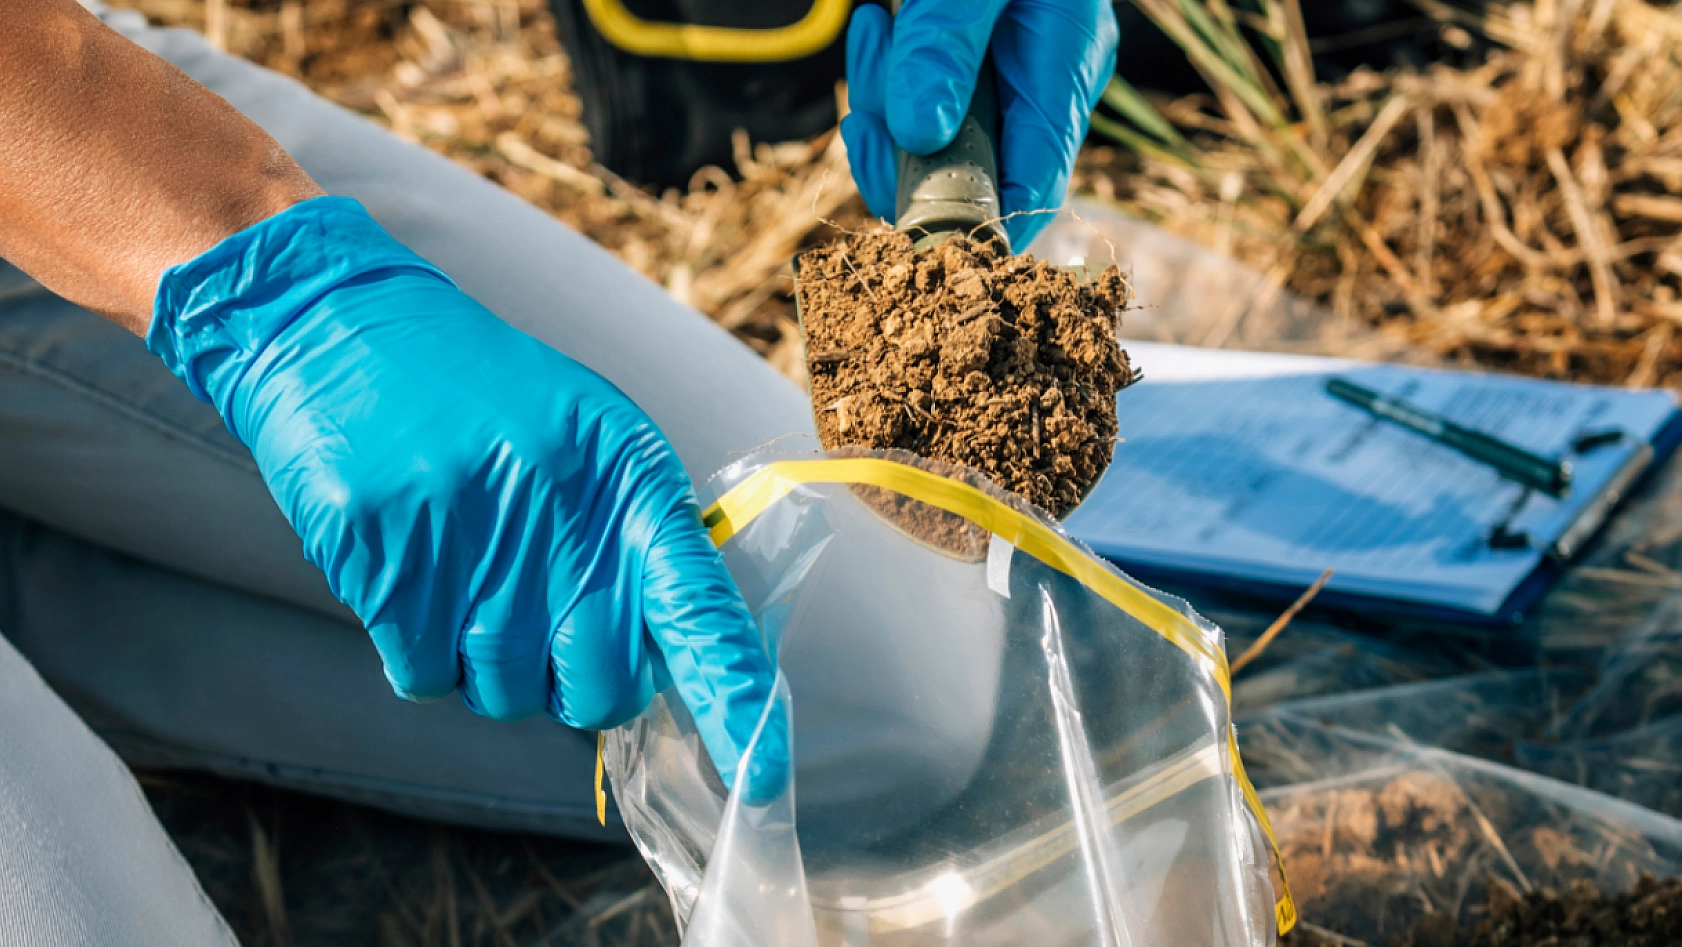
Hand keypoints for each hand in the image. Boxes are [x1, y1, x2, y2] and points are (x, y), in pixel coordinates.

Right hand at [148, 197, 784, 799]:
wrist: (339, 328)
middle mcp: (556, 510)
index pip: (696, 603)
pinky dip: (419, 649)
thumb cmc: (479, 396)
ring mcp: (465, 536)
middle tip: (544, 622)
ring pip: (503, 693)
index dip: (729, 693)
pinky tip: (413, 574)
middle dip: (578, 685)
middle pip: (597, 687)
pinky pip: (422, 675)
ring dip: (487, 663)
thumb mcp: (585, 438)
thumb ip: (630, 540)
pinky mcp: (382, 556)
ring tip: (466, 569)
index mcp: (624, 474)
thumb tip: (663, 664)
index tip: (762, 773)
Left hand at [841, 0, 1119, 248]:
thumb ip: (947, 43)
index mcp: (1064, 70)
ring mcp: (1005, 78)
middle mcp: (1041, 87)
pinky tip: (878, 29)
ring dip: (886, 106)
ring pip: (934, 143)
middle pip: (969, 177)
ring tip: (876, 29)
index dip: (969, 226)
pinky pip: (920, 106)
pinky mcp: (969, 65)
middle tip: (872, 91)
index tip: (903, 220)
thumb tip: (919, 134)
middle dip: (903, 151)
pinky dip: (887, 83)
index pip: (1030, 195)